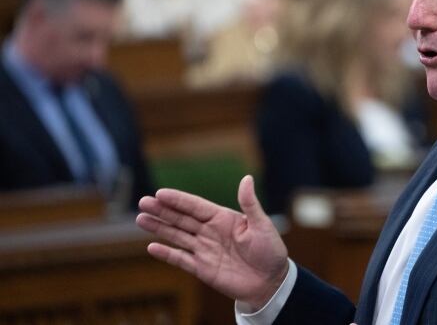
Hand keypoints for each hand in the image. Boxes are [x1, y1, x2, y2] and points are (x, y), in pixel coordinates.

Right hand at [136, 175, 288, 308]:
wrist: (271, 282)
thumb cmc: (270, 250)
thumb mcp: (262, 225)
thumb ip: (250, 204)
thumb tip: (246, 178)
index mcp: (223, 218)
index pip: (196, 206)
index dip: (179, 200)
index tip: (160, 193)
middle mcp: (210, 232)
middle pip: (182, 219)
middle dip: (162, 211)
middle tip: (143, 202)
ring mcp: (204, 250)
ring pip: (177, 236)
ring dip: (159, 228)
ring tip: (140, 219)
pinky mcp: (202, 268)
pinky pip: (181, 259)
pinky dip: (166, 254)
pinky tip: (152, 247)